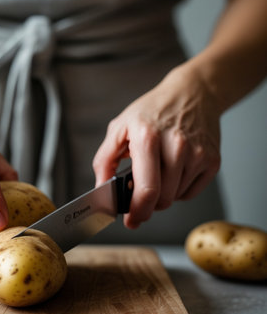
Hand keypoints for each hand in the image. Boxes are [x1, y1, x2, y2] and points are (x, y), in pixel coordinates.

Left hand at [93, 64, 222, 228]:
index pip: (146, 189)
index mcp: (148, 138)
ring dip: (162, 194)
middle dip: (146, 204)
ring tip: (157, 171)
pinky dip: (178, 189)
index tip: (131, 220)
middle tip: (139, 195)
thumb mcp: (119, 128)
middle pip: (162, 199)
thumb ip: (105, 160)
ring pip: (175, 198)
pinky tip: (173, 170)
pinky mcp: (212, 161)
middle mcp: (177, 146)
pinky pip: (190, 193)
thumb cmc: (152, 111)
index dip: (137, 211)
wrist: (192, 93)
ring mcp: (197, 154)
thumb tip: (101, 189)